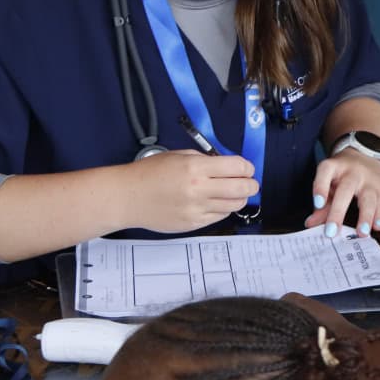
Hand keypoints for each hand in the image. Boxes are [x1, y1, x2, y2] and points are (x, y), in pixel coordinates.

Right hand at [118, 150, 258, 231]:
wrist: (128, 197)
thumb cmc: (149, 174)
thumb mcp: (179, 155)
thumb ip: (206, 160)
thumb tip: (229, 165)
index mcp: (195, 167)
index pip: (237, 167)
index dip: (247, 167)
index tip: (247, 168)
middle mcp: (198, 189)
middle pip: (242, 188)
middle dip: (251, 184)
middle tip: (250, 182)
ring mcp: (196, 209)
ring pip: (234, 205)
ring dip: (240, 198)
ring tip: (234, 192)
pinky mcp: (193, 224)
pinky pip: (219, 216)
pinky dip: (223, 208)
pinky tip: (216, 202)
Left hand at [304, 149, 379, 236]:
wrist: (365, 155)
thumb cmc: (342, 174)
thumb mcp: (329, 182)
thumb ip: (322, 204)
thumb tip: (311, 224)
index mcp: (334, 167)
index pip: (326, 172)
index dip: (321, 187)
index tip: (318, 204)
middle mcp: (352, 172)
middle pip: (346, 190)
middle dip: (338, 212)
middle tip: (332, 231)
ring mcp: (368, 180)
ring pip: (368, 198)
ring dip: (365, 216)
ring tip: (361, 233)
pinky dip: (379, 216)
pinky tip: (376, 226)